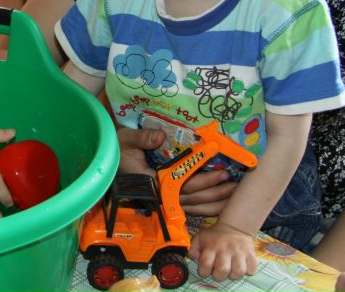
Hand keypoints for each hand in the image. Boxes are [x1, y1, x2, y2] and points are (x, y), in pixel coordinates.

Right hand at [117, 126, 237, 215]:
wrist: (110, 163)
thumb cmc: (119, 150)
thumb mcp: (127, 140)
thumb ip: (142, 138)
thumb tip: (159, 136)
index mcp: (152, 181)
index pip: (182, 183)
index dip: (203, 178)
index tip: (221, 170)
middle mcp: (160, 195)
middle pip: (193, 197)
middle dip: (215, 190)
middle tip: (234, 182)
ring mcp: (164, 201)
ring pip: (193, 206)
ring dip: (214, 201)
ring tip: (233, 193)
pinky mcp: (167, 201)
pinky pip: (190, 209)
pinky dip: (206, 208)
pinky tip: (220, 204)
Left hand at [188, 221, 257, 280]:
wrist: (235, 227)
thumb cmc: (215, 236)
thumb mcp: (200, 238)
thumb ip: (193, 249)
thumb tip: (194, 259)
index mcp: (211, 246)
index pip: (205, 264)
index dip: (204, 271)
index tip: (206, 270)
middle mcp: (225, 249)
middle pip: (222, 270)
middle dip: (219, 276)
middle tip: (219, 271)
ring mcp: (239, 252)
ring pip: (238, 271)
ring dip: (234, 275)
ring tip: (231, 270)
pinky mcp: (251, 254)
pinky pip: (252, 269)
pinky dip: (248, 271)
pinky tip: (242, 265)